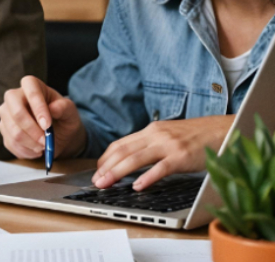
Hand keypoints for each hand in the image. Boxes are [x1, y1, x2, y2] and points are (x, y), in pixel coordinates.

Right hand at [0, 75, 85, 159]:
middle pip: (16, 112)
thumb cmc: (63, 117)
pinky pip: (11, 143)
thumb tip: (53, 108)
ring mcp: (6, 113)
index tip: (47, 125)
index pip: (31, 91)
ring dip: (31, 144)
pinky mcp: (4, 129)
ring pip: (13, 132)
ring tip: (44, 146)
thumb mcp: (70, 112)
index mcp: (31, 85)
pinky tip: (37, 150)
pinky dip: (27, 151)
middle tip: (46, 141)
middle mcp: (13, 97)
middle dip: (32, 130)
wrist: (58, 133)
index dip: (38, 108)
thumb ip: (64, 107)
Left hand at [93, 115, 233, 189]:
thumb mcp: (168, 136)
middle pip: (123, 151)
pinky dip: (147, 177)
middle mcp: (156, 135)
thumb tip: (130, 160)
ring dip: (117, 172)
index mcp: (150, 130)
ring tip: (106, 184)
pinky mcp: (182, 156)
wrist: (222, 130)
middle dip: (106, 167)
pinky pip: (161, 168)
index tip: (96, 171)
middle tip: (95, 182)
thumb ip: (150, 145)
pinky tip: (137, 186)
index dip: (105, 158)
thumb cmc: (196, 137)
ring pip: (136, 158)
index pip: (120, 144)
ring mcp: (168, 145)